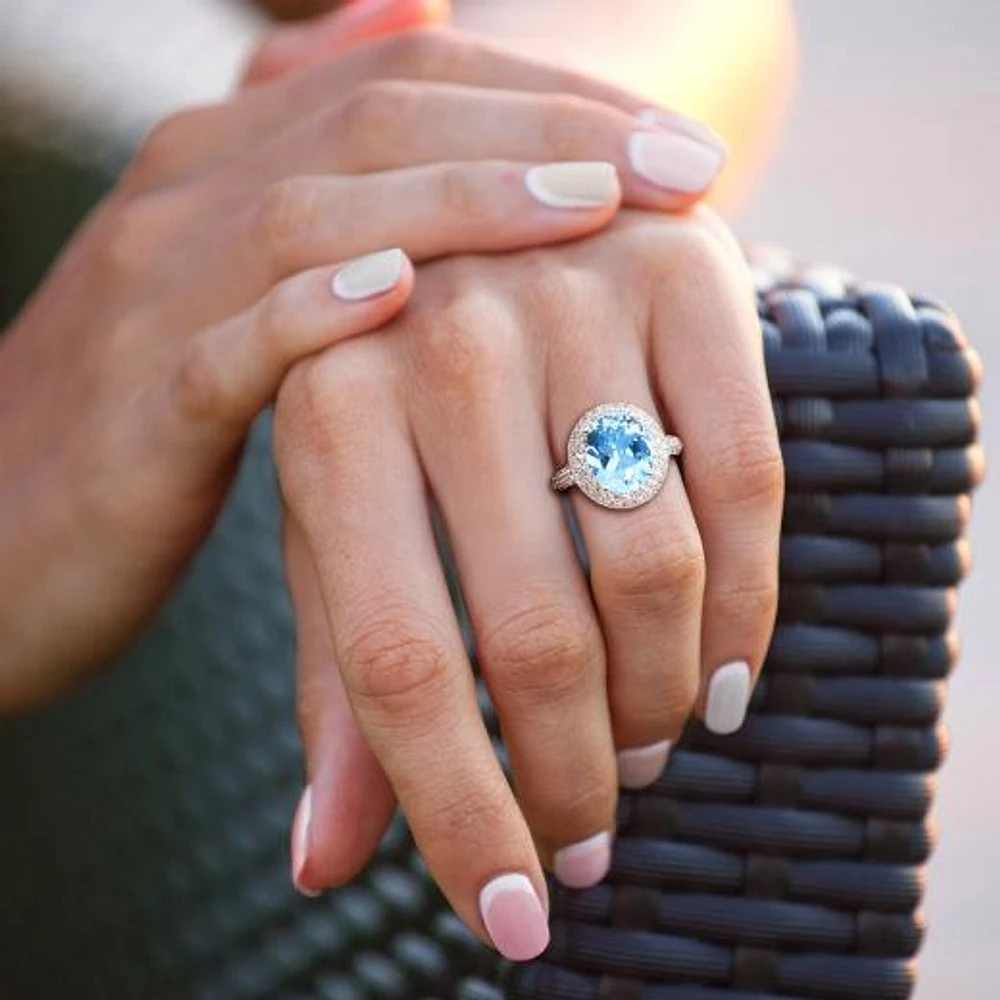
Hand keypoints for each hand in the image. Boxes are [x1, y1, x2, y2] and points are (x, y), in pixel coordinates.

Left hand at [275, 207, 782, 959]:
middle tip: (589, 829)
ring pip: (656, 568)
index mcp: (329, 410)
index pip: (391, 663)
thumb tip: (324, 861)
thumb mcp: (345, 519)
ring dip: (663, 701)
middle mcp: (444, 342)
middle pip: (535, 635)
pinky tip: (730, 671)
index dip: (458, 812)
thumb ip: (342, 679)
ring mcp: (574, 294)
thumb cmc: (405, 399)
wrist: (502, 216)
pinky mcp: (688, 271)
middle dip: (577, 775)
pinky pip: (751, 481)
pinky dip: (753, 603)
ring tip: (648, 742)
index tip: (513, 916)